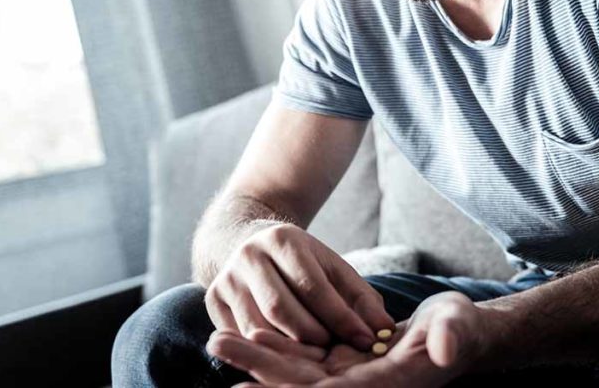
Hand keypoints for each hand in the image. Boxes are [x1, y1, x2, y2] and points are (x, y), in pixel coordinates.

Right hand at [206, 223, 392, 350]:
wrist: (248, 242)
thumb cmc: (302, 263)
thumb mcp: (332, 268)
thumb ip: (361, 299)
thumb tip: (386, 330)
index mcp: (284, 240)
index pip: (314, 286)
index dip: (341, 317)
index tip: (365, 340)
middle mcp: (251, 256)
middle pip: (281, 309)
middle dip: (312, 337)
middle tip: (333, 353)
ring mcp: (227, 278)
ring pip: (256, 328)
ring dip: (287, 350)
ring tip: (312, 358)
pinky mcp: (213, 300)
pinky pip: (238, 336)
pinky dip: (263, 350)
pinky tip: (284, 356)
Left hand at [208, 290, 484, 386]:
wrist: (455, 331)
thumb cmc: (460, 329)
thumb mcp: (457, 328)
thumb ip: (451, 338)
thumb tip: (446, 350)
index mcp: (384, 387)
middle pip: (297, 384)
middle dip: (257, 369)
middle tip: (217, 345)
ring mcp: (347, 375)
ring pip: (294, 369)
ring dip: (257, 357)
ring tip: (217, 339)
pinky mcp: (343, 360)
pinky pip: (303, 356)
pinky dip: (276, 346)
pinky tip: (246, 331)